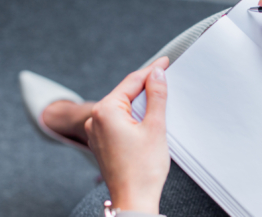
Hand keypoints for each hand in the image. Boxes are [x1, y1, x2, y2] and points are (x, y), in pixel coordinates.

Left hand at [85, 57, 169, 213]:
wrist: (133, 200)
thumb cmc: (142, 170)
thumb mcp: (155, 127)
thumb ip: (156, 96)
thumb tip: (157, 74)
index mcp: (105, 111)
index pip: (132, 82)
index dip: (151, 70)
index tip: (165, 62)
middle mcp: (95, 119)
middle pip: (125, 94)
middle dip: (146, 86)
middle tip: (166, 78)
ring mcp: (96, 132)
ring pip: (122, 108)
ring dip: (140, 102)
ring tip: (159, 99)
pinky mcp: (102, 143)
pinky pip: (118, 121)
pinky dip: (133, 117)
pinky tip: (147, 119)